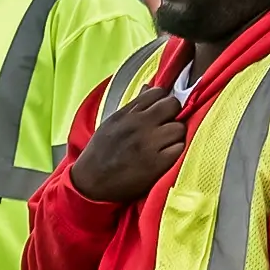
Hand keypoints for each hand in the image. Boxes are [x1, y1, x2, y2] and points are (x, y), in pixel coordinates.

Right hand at [70, 86, 186, 203]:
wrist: (90, 182)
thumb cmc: (101, 152)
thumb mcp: (113, 123)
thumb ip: (134, 105)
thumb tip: (149, 87)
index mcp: (127, 113)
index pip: (157, 92)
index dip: (163, 101)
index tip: (161, 112)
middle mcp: (138, 125)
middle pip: (173, 105)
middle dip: (174, 114)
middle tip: (167, 127)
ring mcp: (148, 144)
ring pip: (179, 128)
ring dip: (176, 136)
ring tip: (167, 144)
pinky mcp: (156, 163)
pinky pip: (179, 148)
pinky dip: (176, 152)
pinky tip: (167, 156)